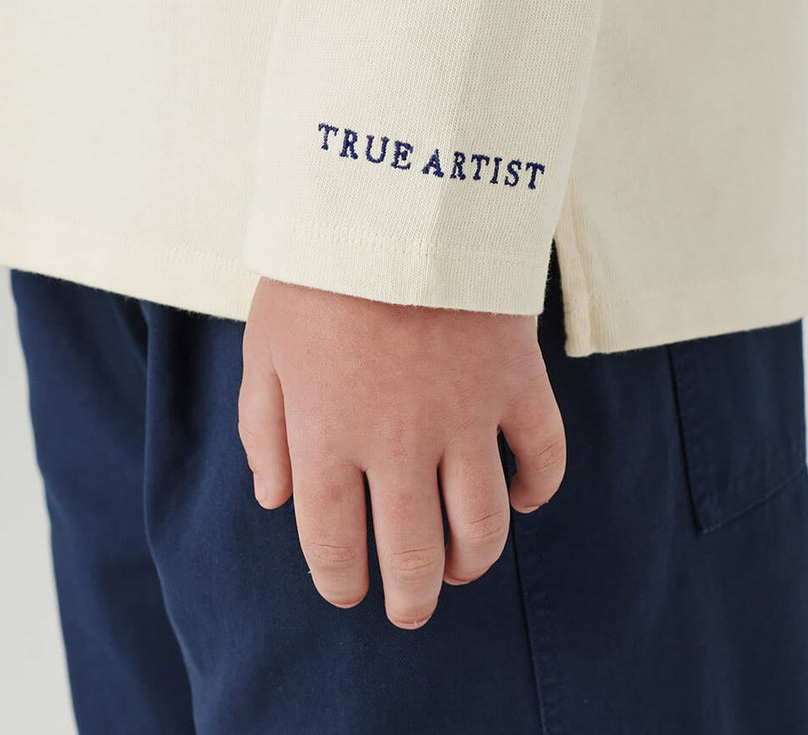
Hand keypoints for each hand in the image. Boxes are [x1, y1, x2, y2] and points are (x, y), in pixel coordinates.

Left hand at [237, 277, 565, 628]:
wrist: (395, 199)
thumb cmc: (320, 272)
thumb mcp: (264, 344)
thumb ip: (262, 427)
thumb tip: (274, 500)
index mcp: (327, 435)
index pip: (335, 543)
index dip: (341, 582)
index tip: (349, 592)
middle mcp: (398, 441)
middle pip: (415, 551)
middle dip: (412, 596)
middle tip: (412, 609)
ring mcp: (465, 414)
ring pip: (483, 523)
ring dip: (474, 561)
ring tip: (463, 568)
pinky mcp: (515, 380)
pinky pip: (545, 454)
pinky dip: (540, 488)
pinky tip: (524, 499)